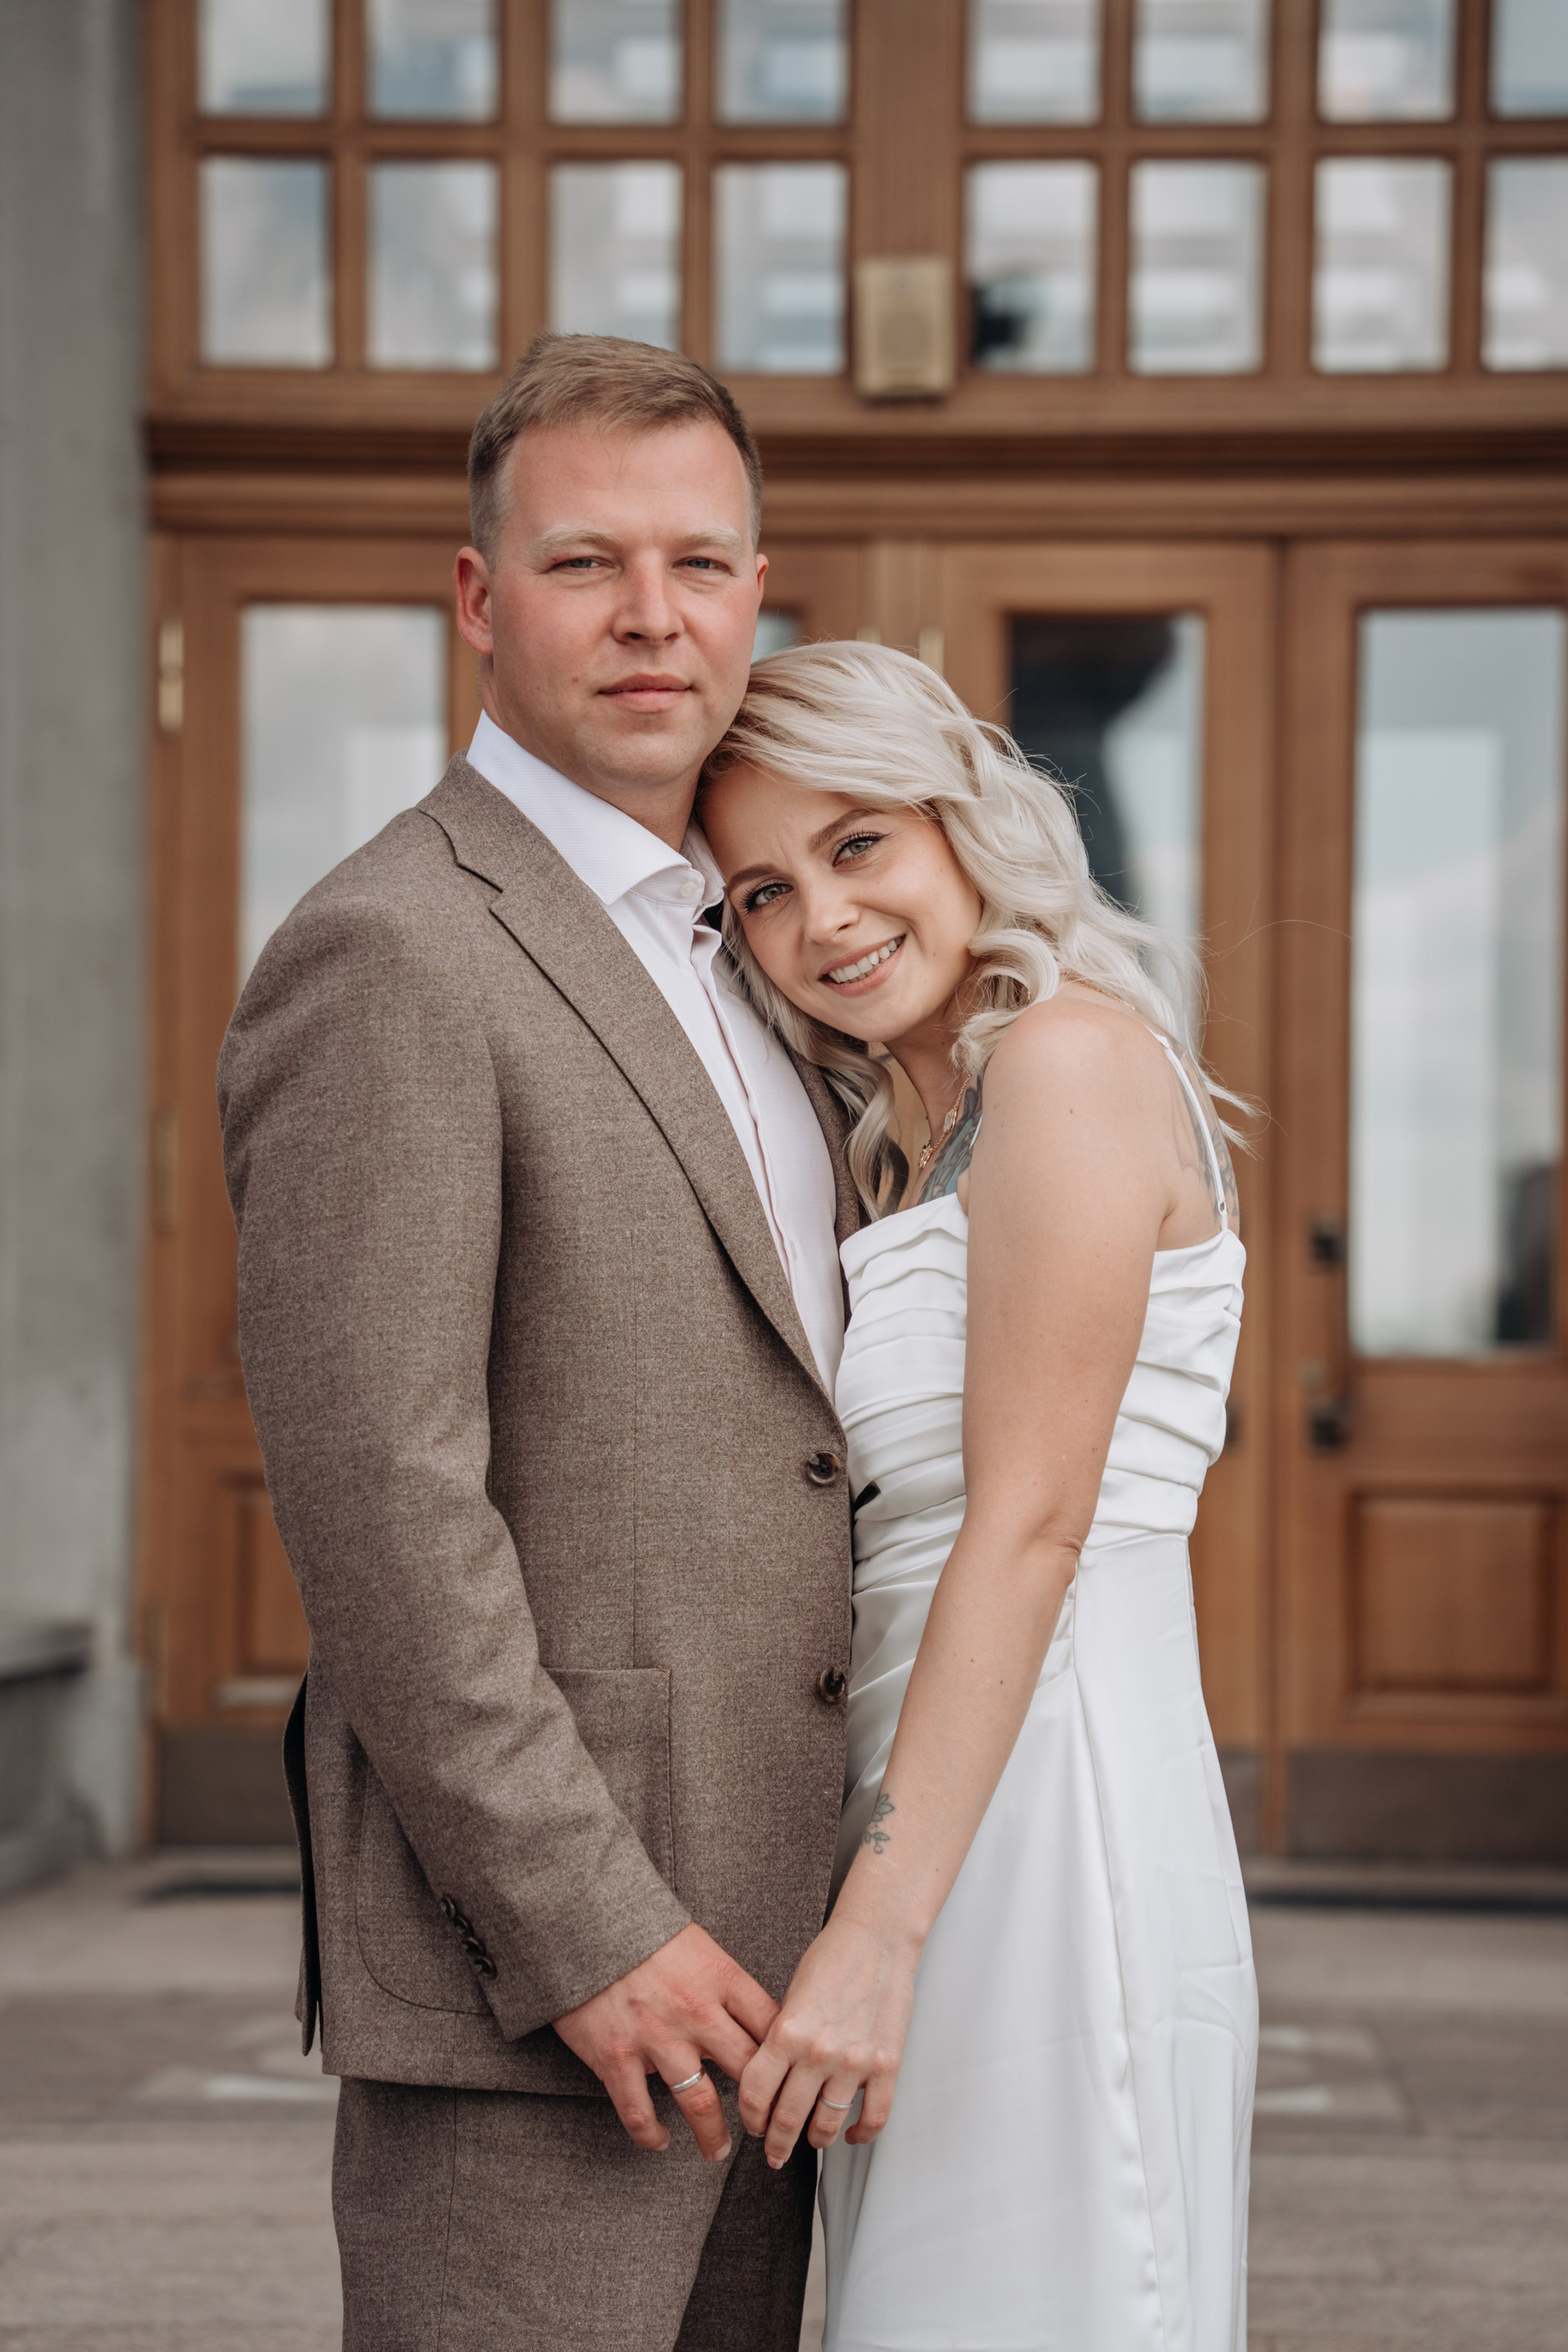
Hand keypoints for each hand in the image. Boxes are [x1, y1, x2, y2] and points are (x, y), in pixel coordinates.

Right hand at [553, 1923, 778, 2162]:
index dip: (786, 2058)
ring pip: (701, 2105)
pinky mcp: (616, 2057)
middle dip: (761, 2106)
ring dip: (713, 2136)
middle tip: (762, 2125)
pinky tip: (660, 2140)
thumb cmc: (642, 1932)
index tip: (788, 2079)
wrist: (582, 1922)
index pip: (771, 2025)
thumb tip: (752, 2020)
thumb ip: (723, 1984)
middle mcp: (695, 2011)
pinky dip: (652, 2135)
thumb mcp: (697, 1945)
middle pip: (747, 2071)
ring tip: (718, 2149)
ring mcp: (656, 2038)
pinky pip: (640, 2113)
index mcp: (720, 1978)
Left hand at [737, 1911, 918, 2168]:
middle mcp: (818, 2051)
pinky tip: (851, 2133)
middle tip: (774, 2153)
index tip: (753, 2125)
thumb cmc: (832, 1959)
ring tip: (811, 2141)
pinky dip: (860, 2134)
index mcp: (787, 2031)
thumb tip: (770, 2081)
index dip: (750, 2118)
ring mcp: (854, 2061)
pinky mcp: (886, 2064)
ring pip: (826, 2125)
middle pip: (787, 2118)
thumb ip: (779, 2041)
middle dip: (777, 2143)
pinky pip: (873, 2118)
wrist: (877, 1938)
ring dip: (815, 2141)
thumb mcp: (790, 1997)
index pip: (755, 2093)